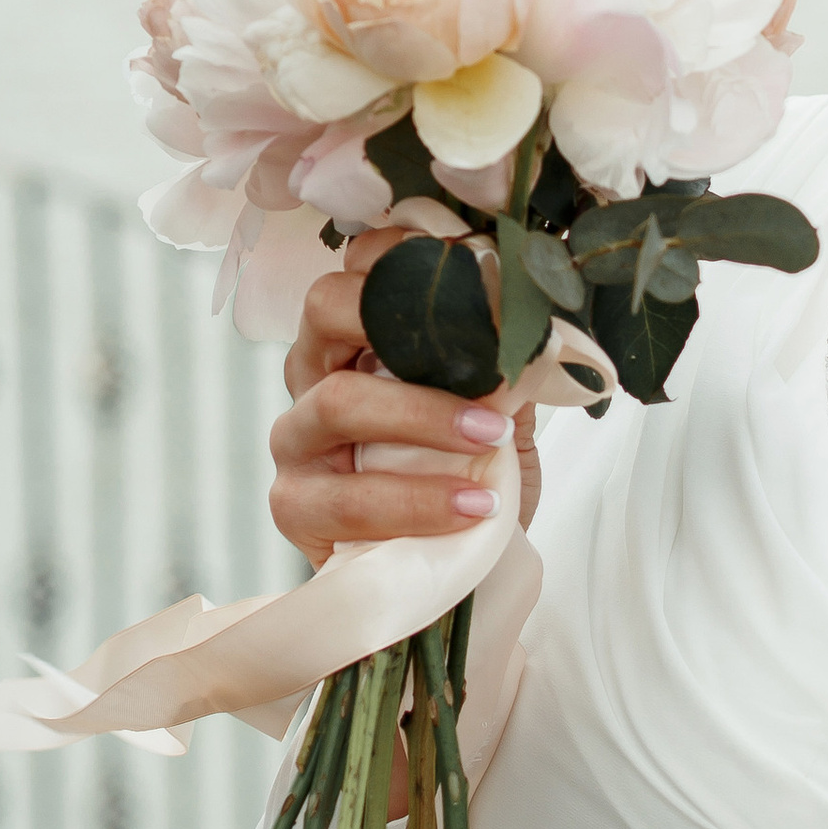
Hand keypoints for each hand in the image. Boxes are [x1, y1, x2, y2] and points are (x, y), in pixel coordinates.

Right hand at [271, 227, 540, 563]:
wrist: (452, 574)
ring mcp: (296, 438)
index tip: (477, 265)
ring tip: (490, 438)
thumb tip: (533, 331)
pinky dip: (415, 500)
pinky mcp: (294, 506)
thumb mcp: (499, 418)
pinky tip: (473, 505)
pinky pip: (345, 498)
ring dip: (422, 415)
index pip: (360, 266)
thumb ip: (503, 373)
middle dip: (406, 321)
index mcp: (357, 337)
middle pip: (327, 307)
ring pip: (338, 401)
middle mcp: (315, 374)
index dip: (406, 254)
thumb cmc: (467, 480)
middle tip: (489, 354)